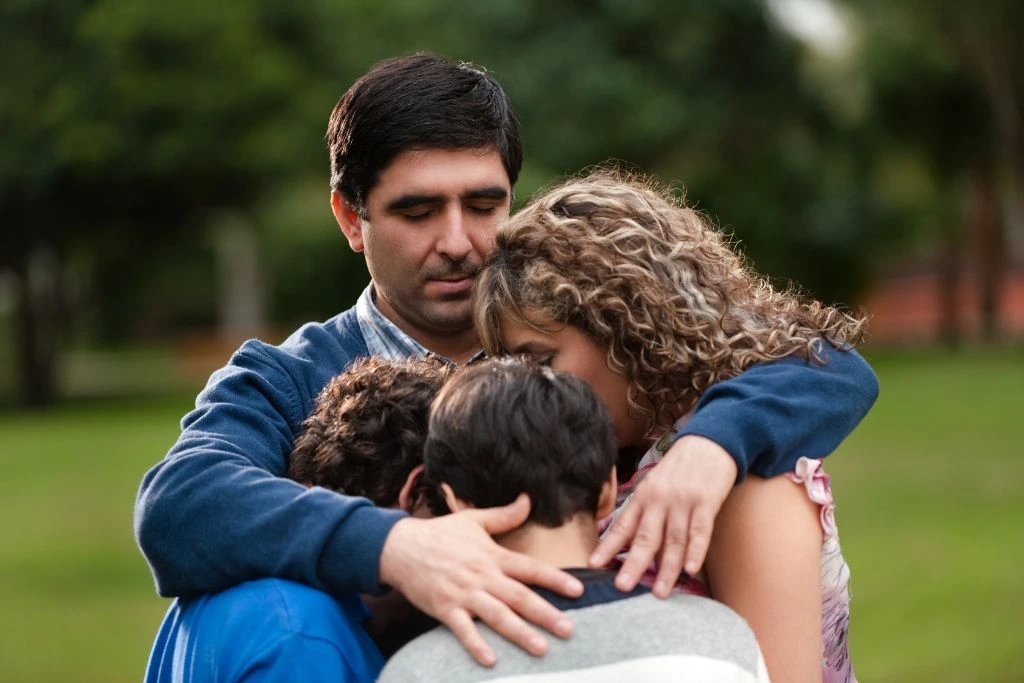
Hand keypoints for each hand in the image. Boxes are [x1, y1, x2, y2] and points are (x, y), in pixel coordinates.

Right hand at [379, 494, 582, 666]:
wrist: (400, 547)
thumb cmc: (440, 534)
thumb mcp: (473, 520)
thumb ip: (504, 515)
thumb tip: (528, 500)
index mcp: (492, 556)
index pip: (530, 568)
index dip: (555, 579)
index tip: (577, 590)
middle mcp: (482, 576)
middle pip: (519, 597)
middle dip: (545, 614)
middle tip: (568, 630)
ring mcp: (464, 594)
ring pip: (497, 616)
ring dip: (519, 633)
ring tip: (541, 648)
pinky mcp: (445, 609)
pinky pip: (464, 630)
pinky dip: (477, 644)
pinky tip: (492, 659)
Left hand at [589, 435, 736, 597]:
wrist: (708, 443)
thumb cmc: (679, 470)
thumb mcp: (654, 486)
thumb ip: (644, 512)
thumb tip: (629, 544)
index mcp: (643, 497)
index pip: (623, 526)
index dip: (608, 546)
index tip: (593, 565)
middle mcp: (659, 500)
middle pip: (645, 536)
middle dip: (633, 564)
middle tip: (622, 587)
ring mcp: (682, 501)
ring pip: (673, 539)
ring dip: (667, 568)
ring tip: (659, 592)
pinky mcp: (706, 502)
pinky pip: (700, 530)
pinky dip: (696, 551)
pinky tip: (691, 570)